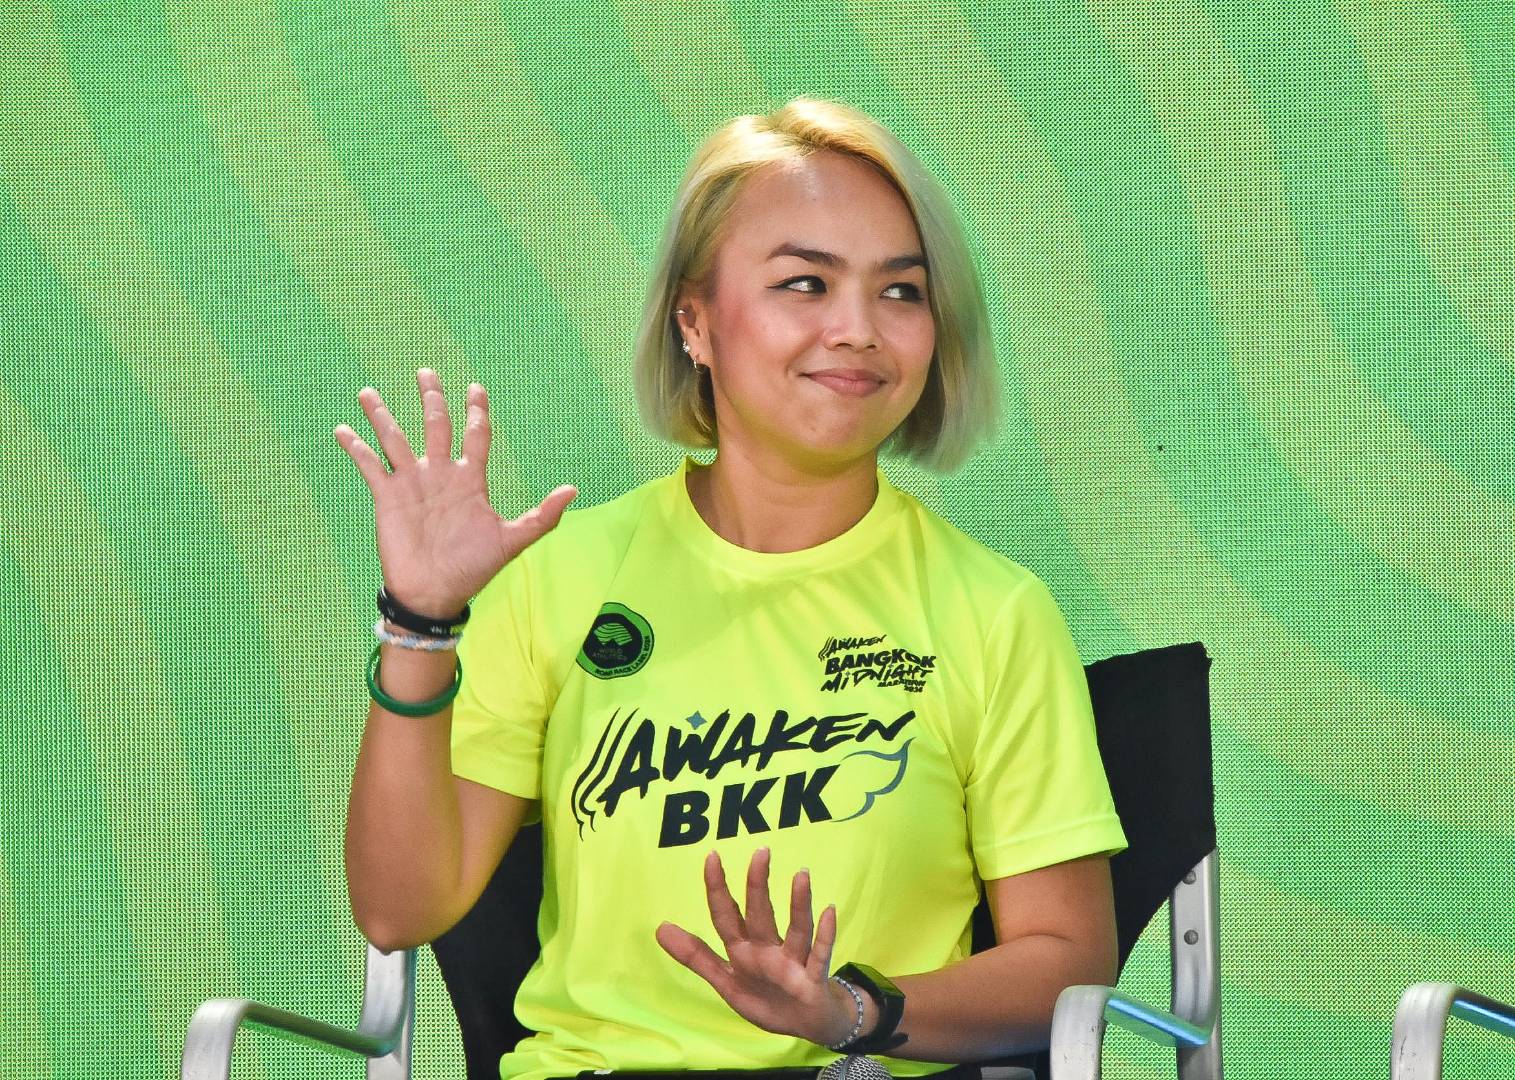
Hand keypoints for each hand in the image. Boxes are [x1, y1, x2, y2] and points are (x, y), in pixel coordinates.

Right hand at [333, 368, 576, 613]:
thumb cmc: (473, 569)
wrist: (435, 594)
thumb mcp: (512, 541)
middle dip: (432, 399)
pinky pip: (370, 467)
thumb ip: (542, 516)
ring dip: (382, 416)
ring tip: (368, 392)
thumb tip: (572, 490)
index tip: (476, 388)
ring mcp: (412, 484)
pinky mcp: (387, 498)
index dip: (477, 412)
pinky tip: (343, 430)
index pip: (475, 436)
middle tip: (427, 372)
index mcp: (470, 481)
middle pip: (436, 426)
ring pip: (395, 439)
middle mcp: (440, 475)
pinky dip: (356, 448)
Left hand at [655, 848, 857, 1046]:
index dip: (717, 889)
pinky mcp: (813, 979)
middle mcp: (767, 950)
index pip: (726, 916)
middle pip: (760, 915)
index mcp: (743, 951)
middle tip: (760, 852)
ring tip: (801, 875)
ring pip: (796, 930)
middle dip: (758, 886)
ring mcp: (792, 963)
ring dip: (798, 904)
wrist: (807, 1026)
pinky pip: (820, 955)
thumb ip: (696, 957)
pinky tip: (829, 911)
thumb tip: (659, 928)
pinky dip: (825, 935)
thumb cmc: (766, 998)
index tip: (711, 856)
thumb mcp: (726, 982)